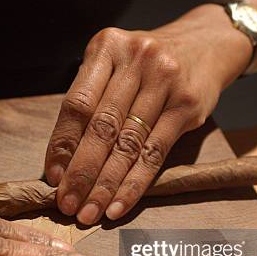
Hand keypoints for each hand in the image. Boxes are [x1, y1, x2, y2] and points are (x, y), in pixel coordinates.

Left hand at [44, 5, 250, 223]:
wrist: (203, 44)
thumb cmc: (146, 65)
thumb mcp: (114, 65)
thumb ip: (90, 101)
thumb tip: (63, 160)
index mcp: (107, 47)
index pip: (78, 104)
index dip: (63, 144)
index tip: (53, 177)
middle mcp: (136, 61)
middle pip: (102, 126)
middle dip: (81, 172)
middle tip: (68, 203)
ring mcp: (165, 82)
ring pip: (128, 144)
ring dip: (105, 185)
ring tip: (90, 211)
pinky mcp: (186, 106)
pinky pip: (154, 153)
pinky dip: (134, 184)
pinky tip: (118, 205)